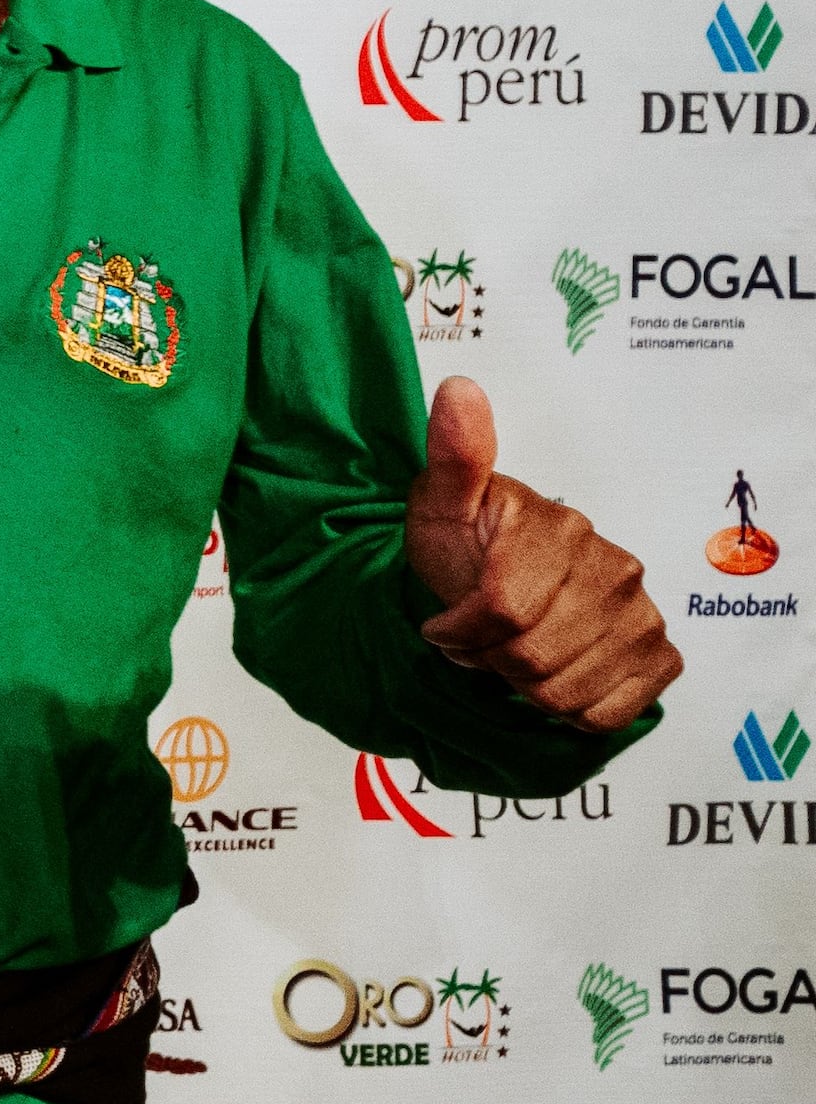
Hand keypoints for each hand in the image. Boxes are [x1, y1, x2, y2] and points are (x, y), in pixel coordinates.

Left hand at [402, 377, 680, 729]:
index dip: (458, 631)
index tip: (444, 622)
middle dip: (488, 659)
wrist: (497, 577)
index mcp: (561, 529)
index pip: (499, 612)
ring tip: (511, 649)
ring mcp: (643, 614)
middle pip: (531, 658)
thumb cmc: (464, 541)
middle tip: (479, 638)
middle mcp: (615, 568)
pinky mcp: (660, 656)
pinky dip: (570, 708)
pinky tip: (554, 671)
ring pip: (564, 692)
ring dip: (522, 686)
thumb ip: (454, 453)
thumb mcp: (442, 501)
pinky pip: (610, 714)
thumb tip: (459, 389)